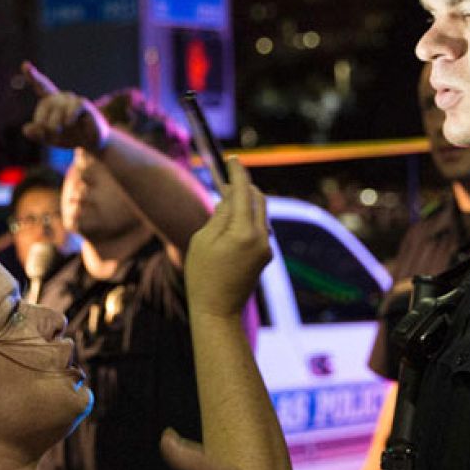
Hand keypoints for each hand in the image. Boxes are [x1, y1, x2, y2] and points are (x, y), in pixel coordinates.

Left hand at [20, 61, 109, 150]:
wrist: (91, 142)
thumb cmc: (69, 136)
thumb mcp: (49, 138)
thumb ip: (36, 134)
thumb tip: (26, 129)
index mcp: (51, 101)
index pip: (41, 86)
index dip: (32, 75)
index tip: (25, 65)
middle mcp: (62, 97)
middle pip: (46, 104)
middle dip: (43, 122)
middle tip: (47, 135)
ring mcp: (73, 99)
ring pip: (58, 108)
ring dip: (54, 124)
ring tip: (57, 134)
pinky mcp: (84, 104)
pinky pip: (74, 106)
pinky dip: (69, 115)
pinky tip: (69, 123)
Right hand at [186, 159, 269, 318]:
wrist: (218, 311)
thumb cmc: (203, 275)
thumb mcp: (204, 239)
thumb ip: (220, 214)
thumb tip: (232, 196)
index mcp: (244, 232)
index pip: (243, 192)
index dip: (238, 173)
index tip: (233, 159)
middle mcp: (261, 238)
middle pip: (257, 200)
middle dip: (244, 187)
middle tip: (226, 181)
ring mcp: (266, 248)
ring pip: (260, 214)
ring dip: (246, 203)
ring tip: (225, 203)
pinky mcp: (265, 256)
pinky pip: (259, 229)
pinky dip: (248, 219)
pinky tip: (233, 222)